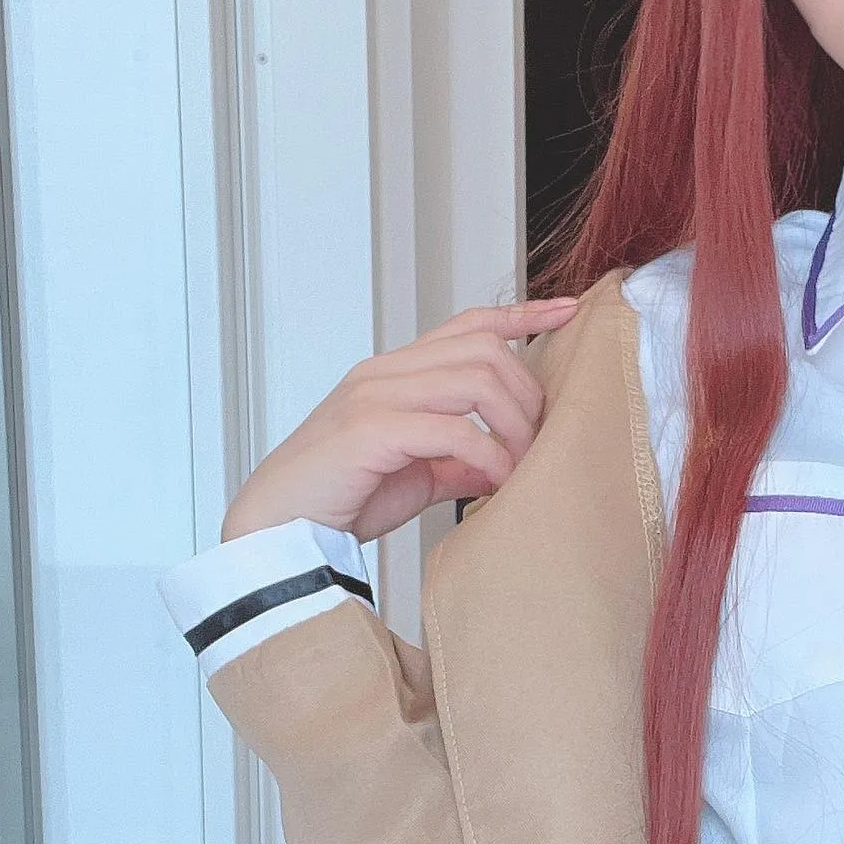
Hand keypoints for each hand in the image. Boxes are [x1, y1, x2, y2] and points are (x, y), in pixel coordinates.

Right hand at [222, 300, 576, 543]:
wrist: (277, 532)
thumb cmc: (340, 500)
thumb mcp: (417, 474)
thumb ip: (459, 460)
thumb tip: (506, 464)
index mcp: (394, 374)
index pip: (467, 324)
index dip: (520, 313)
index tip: (567, 310)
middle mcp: (384, 373)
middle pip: (485, 350)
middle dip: (527, 395)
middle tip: (539, 444)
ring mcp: (374, 396)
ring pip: (476, 380)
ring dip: (514, 426)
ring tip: (521, 467)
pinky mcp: (369, 430)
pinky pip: (453, 430)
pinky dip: (488, 456)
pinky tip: (496, 482)